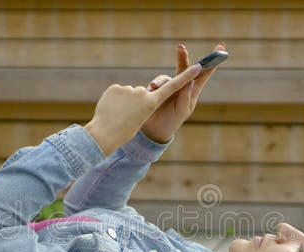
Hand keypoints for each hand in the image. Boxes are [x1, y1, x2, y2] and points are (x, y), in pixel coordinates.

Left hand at [84, 62, 202, 155]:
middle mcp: (143, 93)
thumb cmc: (125, 132)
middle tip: (132, 112)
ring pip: (129, 94)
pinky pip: (117, 93)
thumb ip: (143, 104)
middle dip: (140, 100)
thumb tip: (138, 94)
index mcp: (152, 103)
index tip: (198, 66)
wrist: (105, 134)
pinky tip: (110, 110)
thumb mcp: (141, 119)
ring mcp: (128, 90)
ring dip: (125, 103)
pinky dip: (114, 100)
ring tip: (119, 115)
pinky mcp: (115, 88)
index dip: (186, 76)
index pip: (172, 86)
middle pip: (145, 92)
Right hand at [141, 42, 226, 142]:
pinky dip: (154, 86)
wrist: (154, 130)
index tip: (221, 46)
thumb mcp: (182, 111)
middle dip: (182, 57)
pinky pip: (156, 83)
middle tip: (181, 47)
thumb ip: (186, 96)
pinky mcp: (157, 89)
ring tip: (154, 87)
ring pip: (166, 76)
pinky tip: (150, 91)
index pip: (205, 74)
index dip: (213, 61)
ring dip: (161, 81)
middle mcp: (182, 86)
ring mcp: (169, 87)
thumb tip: (189, 80)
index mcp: (192, 92)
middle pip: (185, 68)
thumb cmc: (172, 122)